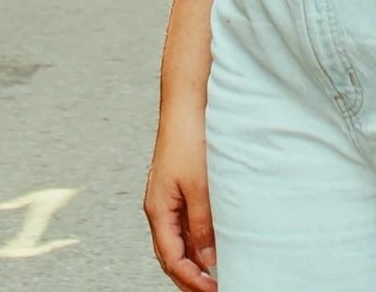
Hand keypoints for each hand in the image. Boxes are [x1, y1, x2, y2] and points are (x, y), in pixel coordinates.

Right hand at [144, 115, 216, 290]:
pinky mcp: (179, 185)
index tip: (213, 289)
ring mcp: (168, 196)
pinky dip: (197, 237)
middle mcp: (159, 206)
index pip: (171, 258)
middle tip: (215, 287)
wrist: (187, 102)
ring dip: (195, 258)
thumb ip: (201, 224)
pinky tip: (214, 240)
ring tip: (217, 270)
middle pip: (171, 253)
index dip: (191, 279)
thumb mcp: (199, 186)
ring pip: (178, 239)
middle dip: (190, 275)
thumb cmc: (189, 138)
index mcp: (158, 210)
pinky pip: (184, 222)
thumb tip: (207, 258)